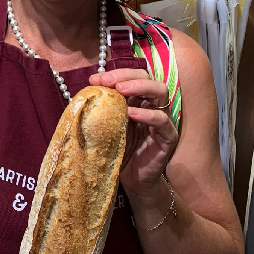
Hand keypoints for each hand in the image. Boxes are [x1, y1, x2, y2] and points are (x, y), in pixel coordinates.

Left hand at [89, 69, 178, 198]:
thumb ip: (101, 109)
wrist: (129, 179)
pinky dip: (148, 114)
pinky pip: (163, 121)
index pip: (131, 77)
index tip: (94, 79)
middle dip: (126, 76)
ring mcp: (162, 119)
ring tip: (121, 89)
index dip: (115, 74)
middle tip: (109, 81)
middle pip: (147, 78)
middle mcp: (151, 105)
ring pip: (161, 92)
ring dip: (140, 86)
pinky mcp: (168, 137)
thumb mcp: (106, 125)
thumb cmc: (116, 150)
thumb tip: (86, 92)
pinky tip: (132, 114)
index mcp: (136, 100)